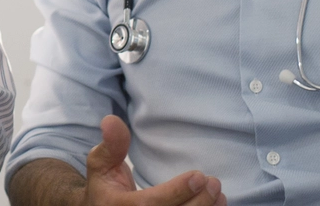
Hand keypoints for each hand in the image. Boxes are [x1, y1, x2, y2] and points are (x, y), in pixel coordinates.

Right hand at [84, 115, 223, 205]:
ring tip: (218, 193)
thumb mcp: (101, 163)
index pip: (149, 205)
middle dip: (197, 204)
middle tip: (213, 183)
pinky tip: (216, 204)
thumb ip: (111, 145)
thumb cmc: (105, 186)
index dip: (175, 192)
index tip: (197, 176)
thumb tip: (111, 120)